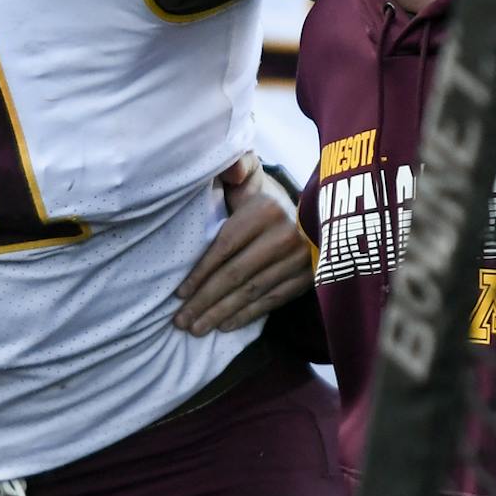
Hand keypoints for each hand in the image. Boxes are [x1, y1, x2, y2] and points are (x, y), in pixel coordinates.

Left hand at [173, 155, 312, 335]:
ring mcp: (298, 261)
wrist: (317, 214)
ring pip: (252, 293)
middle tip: (180, 321)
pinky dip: (246, 316)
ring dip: (220, 314)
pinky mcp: (306, 278)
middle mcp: (284, 236)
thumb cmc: (265, 200)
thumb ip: (238, 166)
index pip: (225, 247)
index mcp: (265, 210)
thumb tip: (232, 168)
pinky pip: (271, 301)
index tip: (178, 294)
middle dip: (204, 301)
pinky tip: (224, 325)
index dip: (200, 273)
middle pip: (235, 275)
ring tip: (195, 329)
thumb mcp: (252, 178)